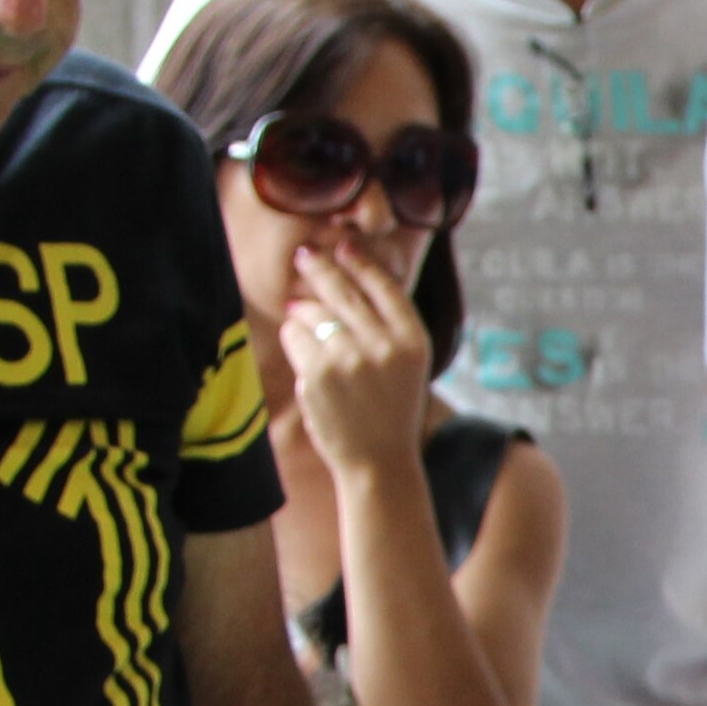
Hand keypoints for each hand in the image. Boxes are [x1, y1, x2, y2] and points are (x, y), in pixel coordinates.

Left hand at [276, 249, 432, 475]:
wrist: (379, 460)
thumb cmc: (392, 409)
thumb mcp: (408, 363)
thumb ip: (388, 325)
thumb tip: (347, 277)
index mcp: (413, 341)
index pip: (384, 287)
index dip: (361, 261)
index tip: (343, 245)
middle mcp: (383, 346)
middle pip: (343, 292)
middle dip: (319, 268)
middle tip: (305, 255)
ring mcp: (348, 359)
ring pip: (311, 313)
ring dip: (302, 313)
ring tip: (306, 323)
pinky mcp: (317, 374)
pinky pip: (294, 338)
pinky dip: (293, 339)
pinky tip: (305, 354)